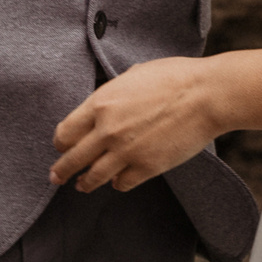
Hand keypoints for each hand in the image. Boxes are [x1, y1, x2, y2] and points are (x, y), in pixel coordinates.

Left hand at [51, 56, 221, 192]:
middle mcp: (107, 130)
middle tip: (56, 177)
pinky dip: (117, 184)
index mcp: (100, 103)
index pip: (65, 132)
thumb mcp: (132, 75)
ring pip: (93, 177)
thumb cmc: (173, 77)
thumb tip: (104, 104)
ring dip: (84, 183)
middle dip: (61, 171)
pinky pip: (122, 183)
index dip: (60, 142)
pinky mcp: (147, 167)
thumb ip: (112, 94)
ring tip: (82, 186)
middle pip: (72, 159)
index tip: (61, 146)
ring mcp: (126, 151)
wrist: (206, 95)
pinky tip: (116, 182)